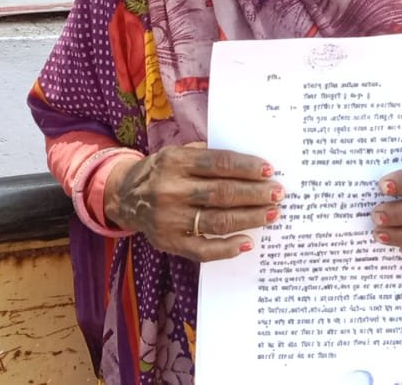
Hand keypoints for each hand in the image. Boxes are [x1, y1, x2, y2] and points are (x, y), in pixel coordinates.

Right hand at [104, 142, 281, 261]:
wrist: (123, 197)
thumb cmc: (161, 172)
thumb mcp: (177, 153)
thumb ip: (206, 154)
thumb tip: (250, 164)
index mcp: (175, 161)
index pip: (219, 163)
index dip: (247, 167)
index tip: (269, 170)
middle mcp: (170, 190)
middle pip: (222, 193)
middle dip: (255, 194)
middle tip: (277, 194)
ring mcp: (169, 219)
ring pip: (218, 221)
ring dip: (249, 218)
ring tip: (271, 214)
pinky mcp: (168, 242)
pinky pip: (203, 250)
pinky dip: (228, 248)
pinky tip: (247, 242)